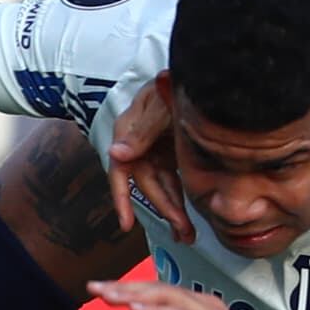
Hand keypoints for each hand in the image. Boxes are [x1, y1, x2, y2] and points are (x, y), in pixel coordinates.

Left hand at [92, 275, 291, 309]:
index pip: (156, 294)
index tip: (99, 292)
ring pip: (165, 296)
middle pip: (156, 289)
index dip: (127, 292)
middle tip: (92, 286)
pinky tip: (132, 309)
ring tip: (106, 295)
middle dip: (123, 287)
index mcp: (195, 309)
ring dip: (133, 295)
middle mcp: (203, 303)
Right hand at [107, 72, 188, 235]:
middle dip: (165, 210)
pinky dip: (180, 198)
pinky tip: (187, 219)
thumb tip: (115, 154)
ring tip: (187, 235)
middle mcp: (138, 145)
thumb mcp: (158, 104)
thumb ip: (141, 129)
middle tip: (183, 233)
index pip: (121, 170)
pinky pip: (174, 180)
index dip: (121, 198)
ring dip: (173, 211)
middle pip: (148, 184)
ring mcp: (155, 150)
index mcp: (128, 133)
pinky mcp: (171, 153)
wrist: (194, 73)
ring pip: (162, 186)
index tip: (125, 224)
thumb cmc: (169, 85)